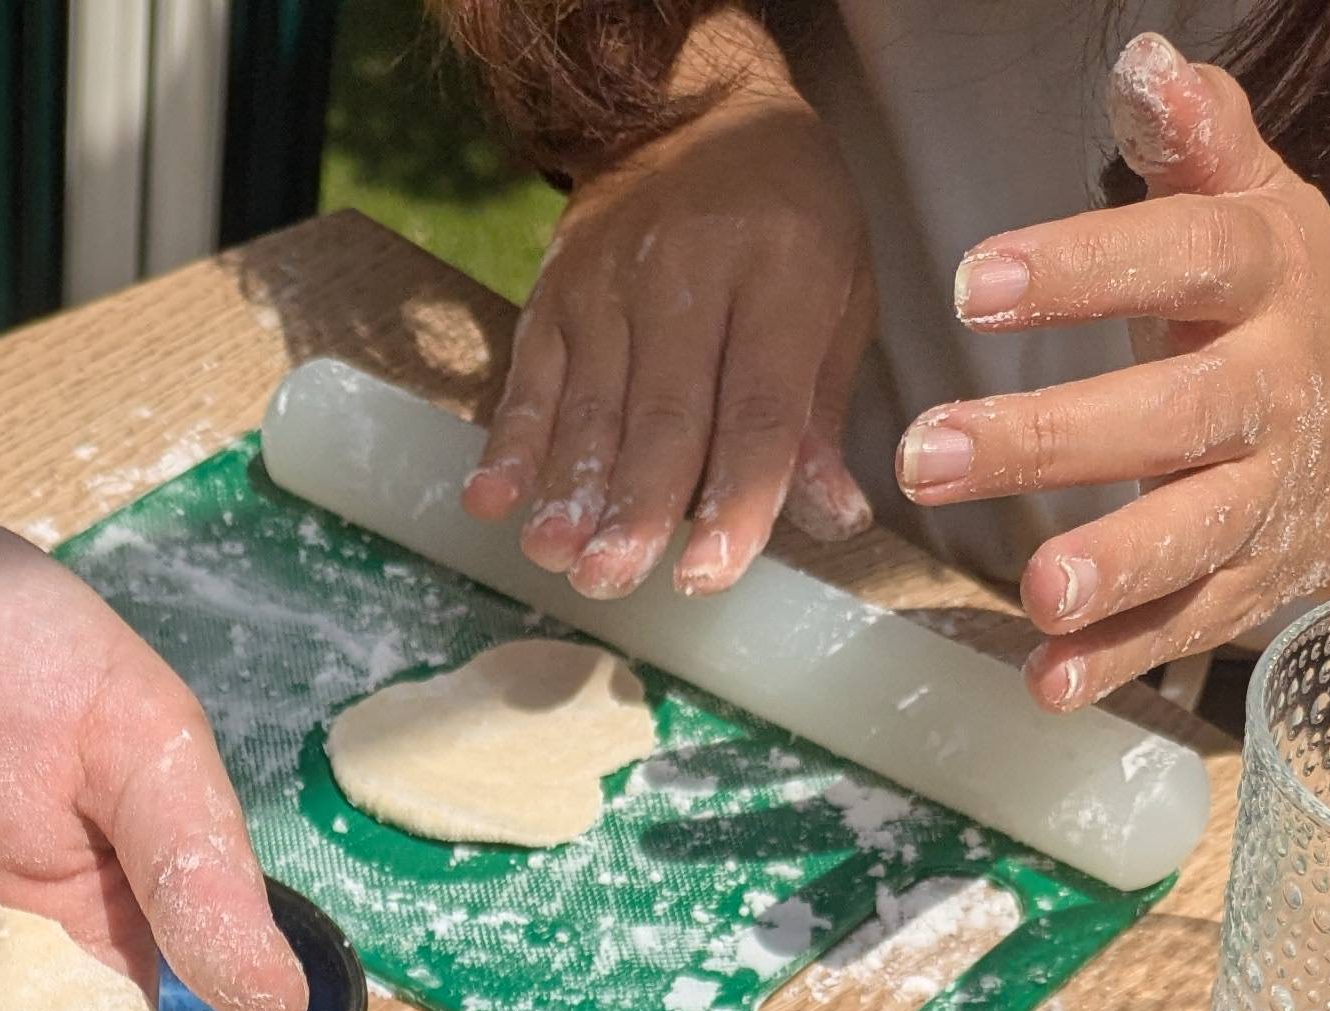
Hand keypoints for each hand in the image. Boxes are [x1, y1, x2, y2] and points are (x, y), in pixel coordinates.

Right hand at [463, 15, 873, 597]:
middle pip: (663, 412)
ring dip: (569, 489)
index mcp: (782, 272)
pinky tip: (491, 501)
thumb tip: (832, 516)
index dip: (735, 494)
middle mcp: (690, 274)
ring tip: (558, 558)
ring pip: (591, 403)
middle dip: (637, 504)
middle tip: (616, 580)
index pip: (756, 404)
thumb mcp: (838, 292)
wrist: (693, 112)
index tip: (711, 572)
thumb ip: (821, 408)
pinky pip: (530, 378)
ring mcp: (611, 285)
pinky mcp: (554, 296)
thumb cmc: (787, 220)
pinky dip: (509, 444)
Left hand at [899, 33, 1329, 704]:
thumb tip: (1145, 63)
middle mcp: (1272, 394)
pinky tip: (1046, 682)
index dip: (1085, 268)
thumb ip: (1197, 141)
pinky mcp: (1247, 588)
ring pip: (1193, 536)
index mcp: (1265, 282)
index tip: (974, 282)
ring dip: (1115, 566)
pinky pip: (1181, 630)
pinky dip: (1116, 663)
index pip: (1181, 258)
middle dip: (1052, 437)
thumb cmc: (1279, 312)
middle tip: (928, 453)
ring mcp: (1263, 500)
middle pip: (1173, 414)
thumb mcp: (1253, 208)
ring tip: (1034, 587)